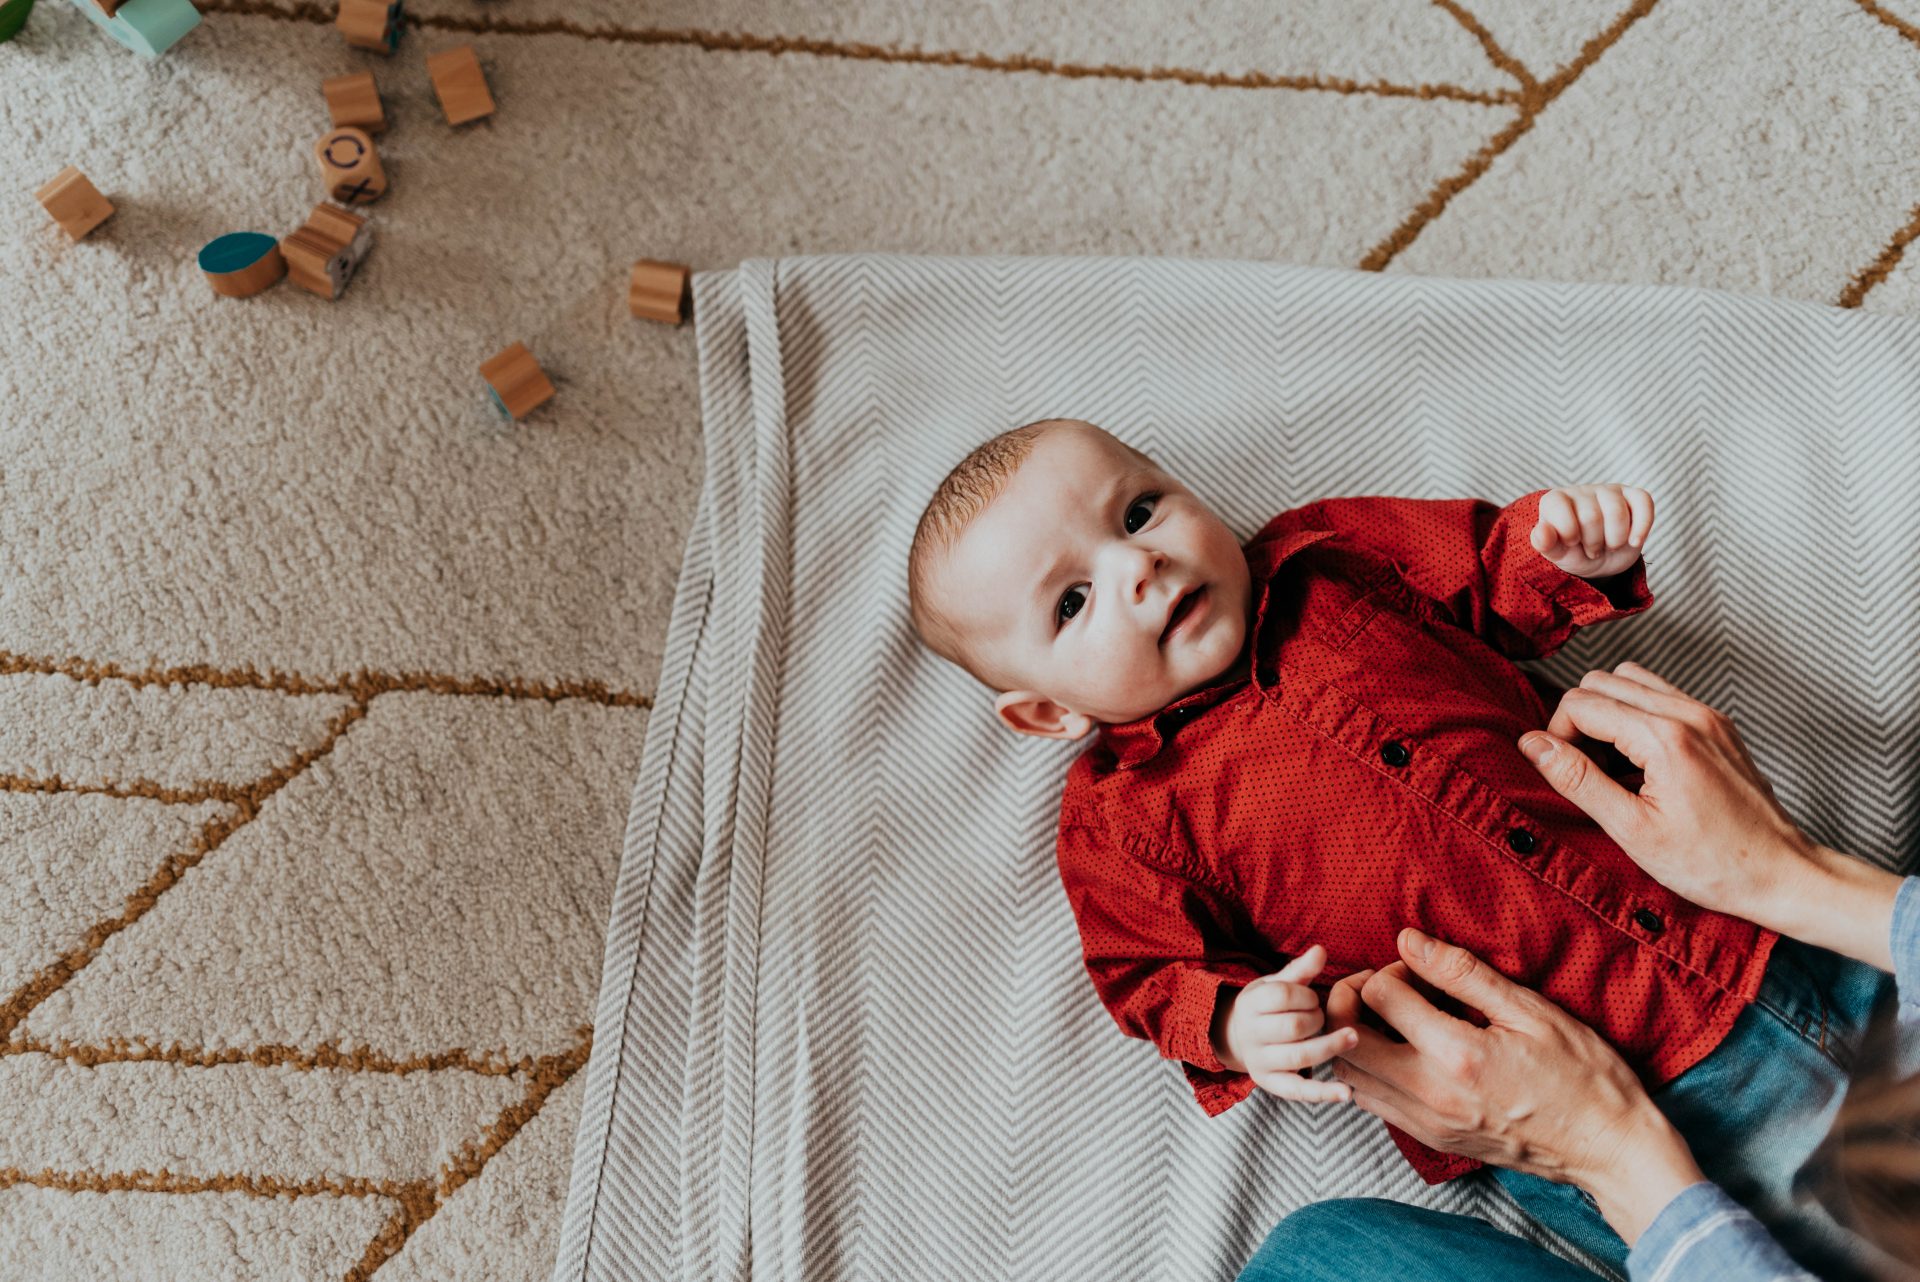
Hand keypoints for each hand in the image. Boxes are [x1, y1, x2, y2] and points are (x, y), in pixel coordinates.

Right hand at [1216, 944, 1357, 1103]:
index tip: (1312, 998)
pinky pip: (1298, 1091)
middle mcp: (1250, 1034)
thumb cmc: (1265, 1007)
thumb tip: (1321, 950)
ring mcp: (1260, 1061)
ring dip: (1330, 1046)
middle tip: (1322, 1017)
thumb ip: (1300, 970)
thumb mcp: (1275, 984)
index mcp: (1250, 1004)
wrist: (1237, 1037)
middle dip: (1317, 1018)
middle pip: (1293, 1026)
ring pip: (1300, 1056)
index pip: (1281, 996)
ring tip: (1353, 1037)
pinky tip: (1346, 1092)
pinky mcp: (1271, 1084)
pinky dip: (1323, 1093)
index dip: (1305, 995)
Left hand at [1326, 929, 1704, 1244]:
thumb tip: (1408, 940)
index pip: (1378, 995)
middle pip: (1344, 1039)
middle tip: (1383, 985)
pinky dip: (1370, 1070)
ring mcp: (1426, 1123)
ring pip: (1350, 1075)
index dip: (1392, 968)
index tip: (1420, 968)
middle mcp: (1429, 1094)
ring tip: (1390, 1016)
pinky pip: (1372, 1102)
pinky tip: (1402, 1051)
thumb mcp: (1530, 1010)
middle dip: (1350, 1001)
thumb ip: (1463, 973)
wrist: (1607, 1148)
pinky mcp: (1430, 1141)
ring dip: (1354, 1037)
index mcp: (1456, 1054)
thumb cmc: (1581, 1073)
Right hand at [1523, 662, 1901, 969]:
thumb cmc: (1712, 864)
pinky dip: (1637, 719)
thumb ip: (1578, 780)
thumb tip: (1532, 744)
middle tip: (1586, 770)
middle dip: (1579, 720)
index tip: (1565, 775)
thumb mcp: (1632, 830)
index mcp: (1664, 736)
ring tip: (1612, 765)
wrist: (1783, 874)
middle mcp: (1689, 713)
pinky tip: (1641, 766)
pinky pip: (1661, 698)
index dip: (1557, 736)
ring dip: (1608, 714)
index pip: (1581, 702)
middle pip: (1602, 681)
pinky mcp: (1718, 726)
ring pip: (1632, 681)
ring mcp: (1708, 716)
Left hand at [1530, 484, 1652, 578]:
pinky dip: (1642, 527)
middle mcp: (1581, 491)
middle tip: (1591, 548)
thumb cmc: (1573, 552)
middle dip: (1593, 543)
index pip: (1561, 512)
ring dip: (1615, 540)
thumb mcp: (1556, 553)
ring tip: (1609, 544)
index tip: (1570, 543)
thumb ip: (1544, 543)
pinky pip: (1644, 502)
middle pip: (1592, 517)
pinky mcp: (1634, 496)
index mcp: (1555, 500)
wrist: (1599, 559)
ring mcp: (1609, 491)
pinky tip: (1634, 542)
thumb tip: (1541, 532)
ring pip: (1617, 512)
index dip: (1569, 536)